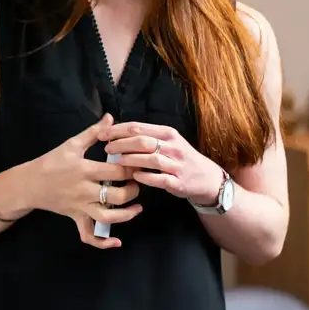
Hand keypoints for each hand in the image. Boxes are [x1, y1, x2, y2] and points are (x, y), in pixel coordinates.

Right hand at [26, 113, 141, 247]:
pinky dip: (103, 242)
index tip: (140, 164)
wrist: (29, 183)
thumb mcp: (71, 144)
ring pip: (108, 217)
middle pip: (118, 196)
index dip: (133, 169)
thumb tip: (110, 118)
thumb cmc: (51, 162)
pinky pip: (89, 235)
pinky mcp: (76, 218)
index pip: (117, 172)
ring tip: (136, 207)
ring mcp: (80, 207)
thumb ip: (93, 132)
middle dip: (133, 190)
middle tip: (137, 183)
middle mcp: (84, 190)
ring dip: (127, 215)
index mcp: (84, 170)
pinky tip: (116, 241)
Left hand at [102, 122, 223, 204]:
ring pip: (151, 158)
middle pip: (142, 141)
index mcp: (167, 133)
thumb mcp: (167, 141)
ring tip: (117, 161)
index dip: (117, 130)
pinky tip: (134, 176)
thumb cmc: (180, 158)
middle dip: (121, 143)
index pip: (138, 127)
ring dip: (131, 159)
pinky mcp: (179, 182)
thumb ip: (146, 136)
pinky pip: (160, 178)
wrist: (207, 178)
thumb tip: (116, 131)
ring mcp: (177, 165)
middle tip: (107, 148)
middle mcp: (173, 146)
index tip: (102, 133)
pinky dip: (146, 177)